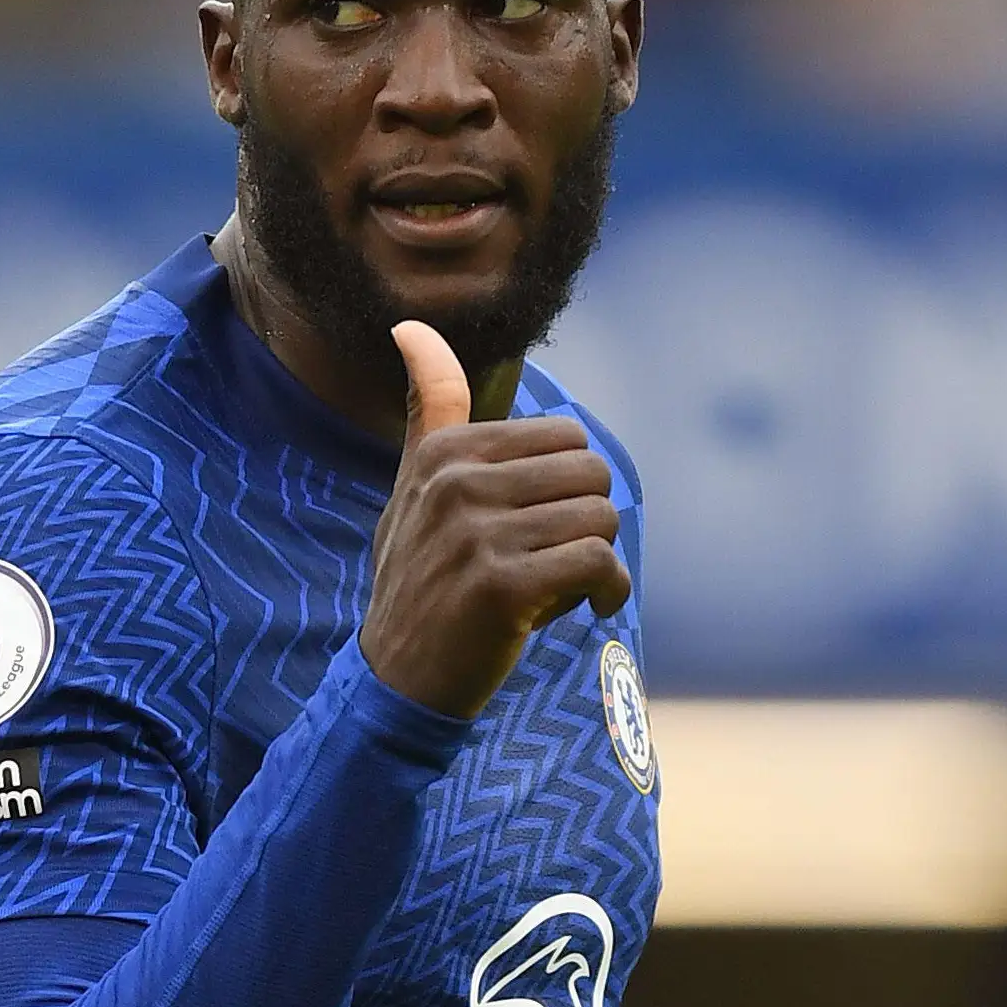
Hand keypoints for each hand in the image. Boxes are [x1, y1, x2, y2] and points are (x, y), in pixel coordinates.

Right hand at [357, 320, 631, 719]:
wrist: (398, 680)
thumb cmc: (418, 578)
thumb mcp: (413, 486)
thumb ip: (431, 409)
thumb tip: (409, 326)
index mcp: (444, 451)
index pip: (564, 436)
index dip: (568, 485)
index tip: (544, 524)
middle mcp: (456, 483)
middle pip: (590, 472)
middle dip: (588, 519)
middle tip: (558, 559)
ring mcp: (477, 534)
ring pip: (600, 517)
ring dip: (599, 560)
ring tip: (568, 587)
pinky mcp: (502, 586)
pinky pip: (598, 563)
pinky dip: (607, 590)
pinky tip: (586, 609)